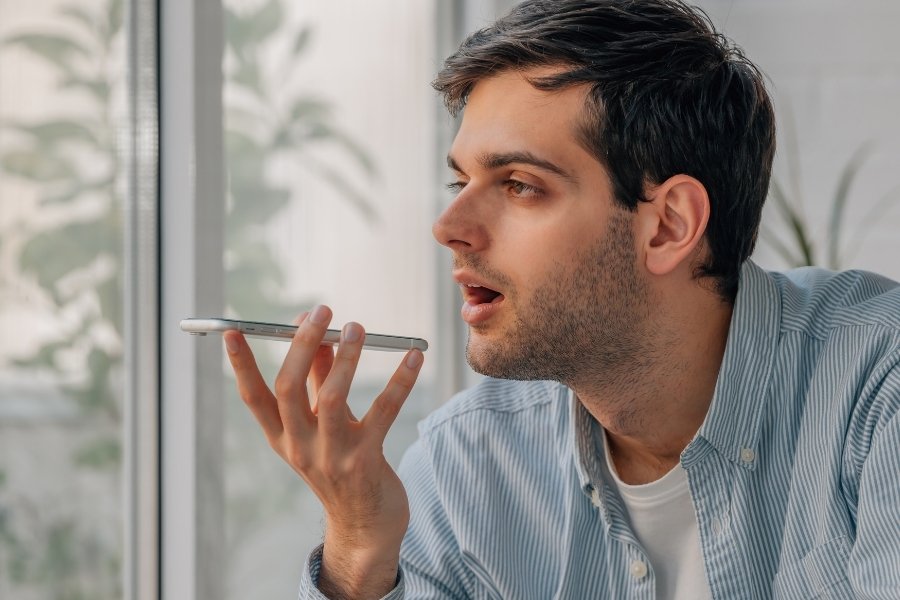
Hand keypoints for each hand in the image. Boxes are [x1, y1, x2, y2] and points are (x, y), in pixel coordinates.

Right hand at [223, 304, 424, 597]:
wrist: (365, 528)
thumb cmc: (342, 467)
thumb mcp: (321, 427)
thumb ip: (318, 381)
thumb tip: (316, 334)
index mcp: (282, 439)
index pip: (253, 398)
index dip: (241, 365)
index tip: (233, 331)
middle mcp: (300, 448)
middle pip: (288, 389)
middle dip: (301, 345)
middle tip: (321, 311)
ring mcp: (332, 458)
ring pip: (332, 399)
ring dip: (345, 358)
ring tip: (356, 327)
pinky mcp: (366, 462)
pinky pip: (383, 413)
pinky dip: (399, 381)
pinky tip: (414, 357)